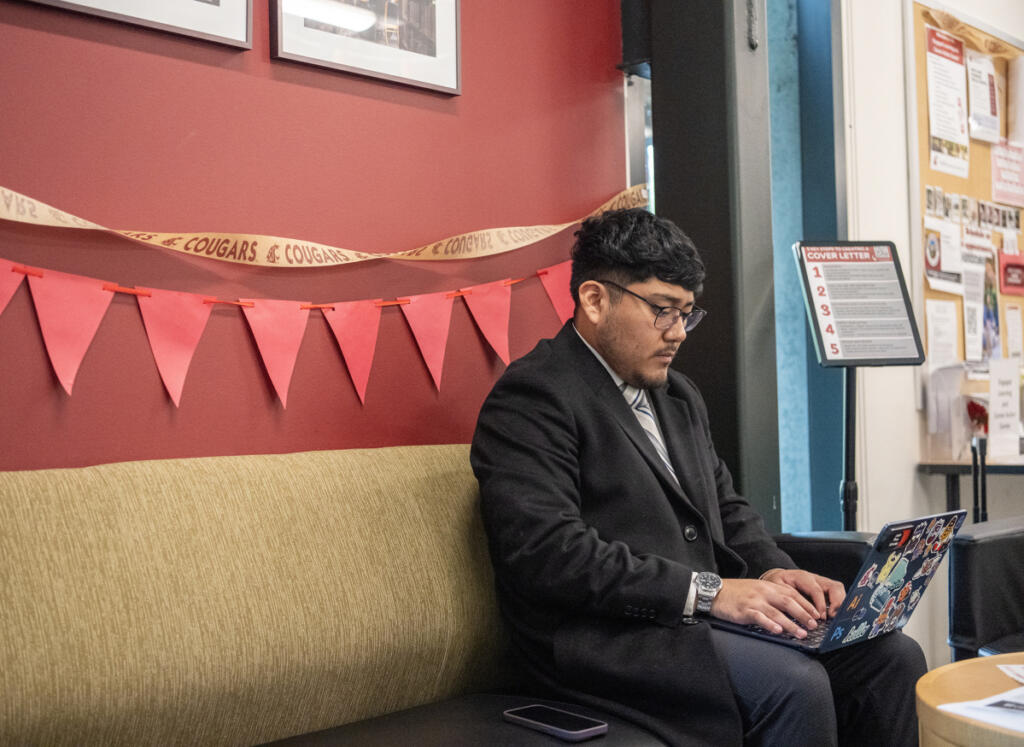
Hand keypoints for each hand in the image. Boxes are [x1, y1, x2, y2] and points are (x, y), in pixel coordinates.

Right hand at [710, 577, 825, 639]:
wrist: (714, 591)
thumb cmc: (736, 592)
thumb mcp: (756, 588)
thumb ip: (772, 595)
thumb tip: (791, 607)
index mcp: (768, 586)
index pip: (792, 594)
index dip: (806, 604)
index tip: (816, 614)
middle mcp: (763, 592)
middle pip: (788, 602)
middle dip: (803, 614)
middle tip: (813, 625)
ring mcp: (754, 601)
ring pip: (776, 612)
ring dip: (791, 624)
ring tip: (801, 634)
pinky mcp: (744, 610)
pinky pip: (760, 618)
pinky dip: (770, 624)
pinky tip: (778, 631)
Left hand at [760, 568, 845, 619]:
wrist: (776, 577)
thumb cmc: (776, 584)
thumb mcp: (776, 589)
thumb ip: (787, 599)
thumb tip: (797, 613)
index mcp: (802, 577)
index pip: (816, 590)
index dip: (820, 605)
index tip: (821, 618)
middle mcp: (814, 578)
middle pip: (834, 586)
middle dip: (836, 603)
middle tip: (832, 617)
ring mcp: (821, 582)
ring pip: (838, 588)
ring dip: (840, 603)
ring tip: (835, 616)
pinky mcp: (824, 587)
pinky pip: (837, 593)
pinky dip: (838, 603)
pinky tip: (833, 613)